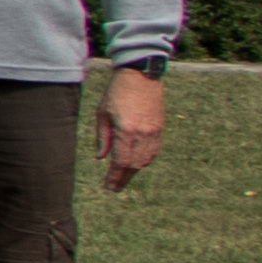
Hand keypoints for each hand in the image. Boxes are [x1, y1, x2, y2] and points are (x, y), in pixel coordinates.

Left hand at [99, 66, 166, 190]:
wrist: (141, 75)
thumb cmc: (117, 92)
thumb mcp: (102, 113)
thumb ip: (103, 137)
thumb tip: (101, 158)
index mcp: (126, 131)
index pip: (121, 161)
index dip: (115, 177)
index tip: (109, 187)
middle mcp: (143, 134)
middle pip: (134, 164)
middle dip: (124, 178)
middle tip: (115, 188)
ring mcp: (154, 131)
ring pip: (146, 159)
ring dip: (134, 170)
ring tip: (123, 177)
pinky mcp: (160, 127)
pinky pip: (154, 150)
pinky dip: (144, 160)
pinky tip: (136, 163)